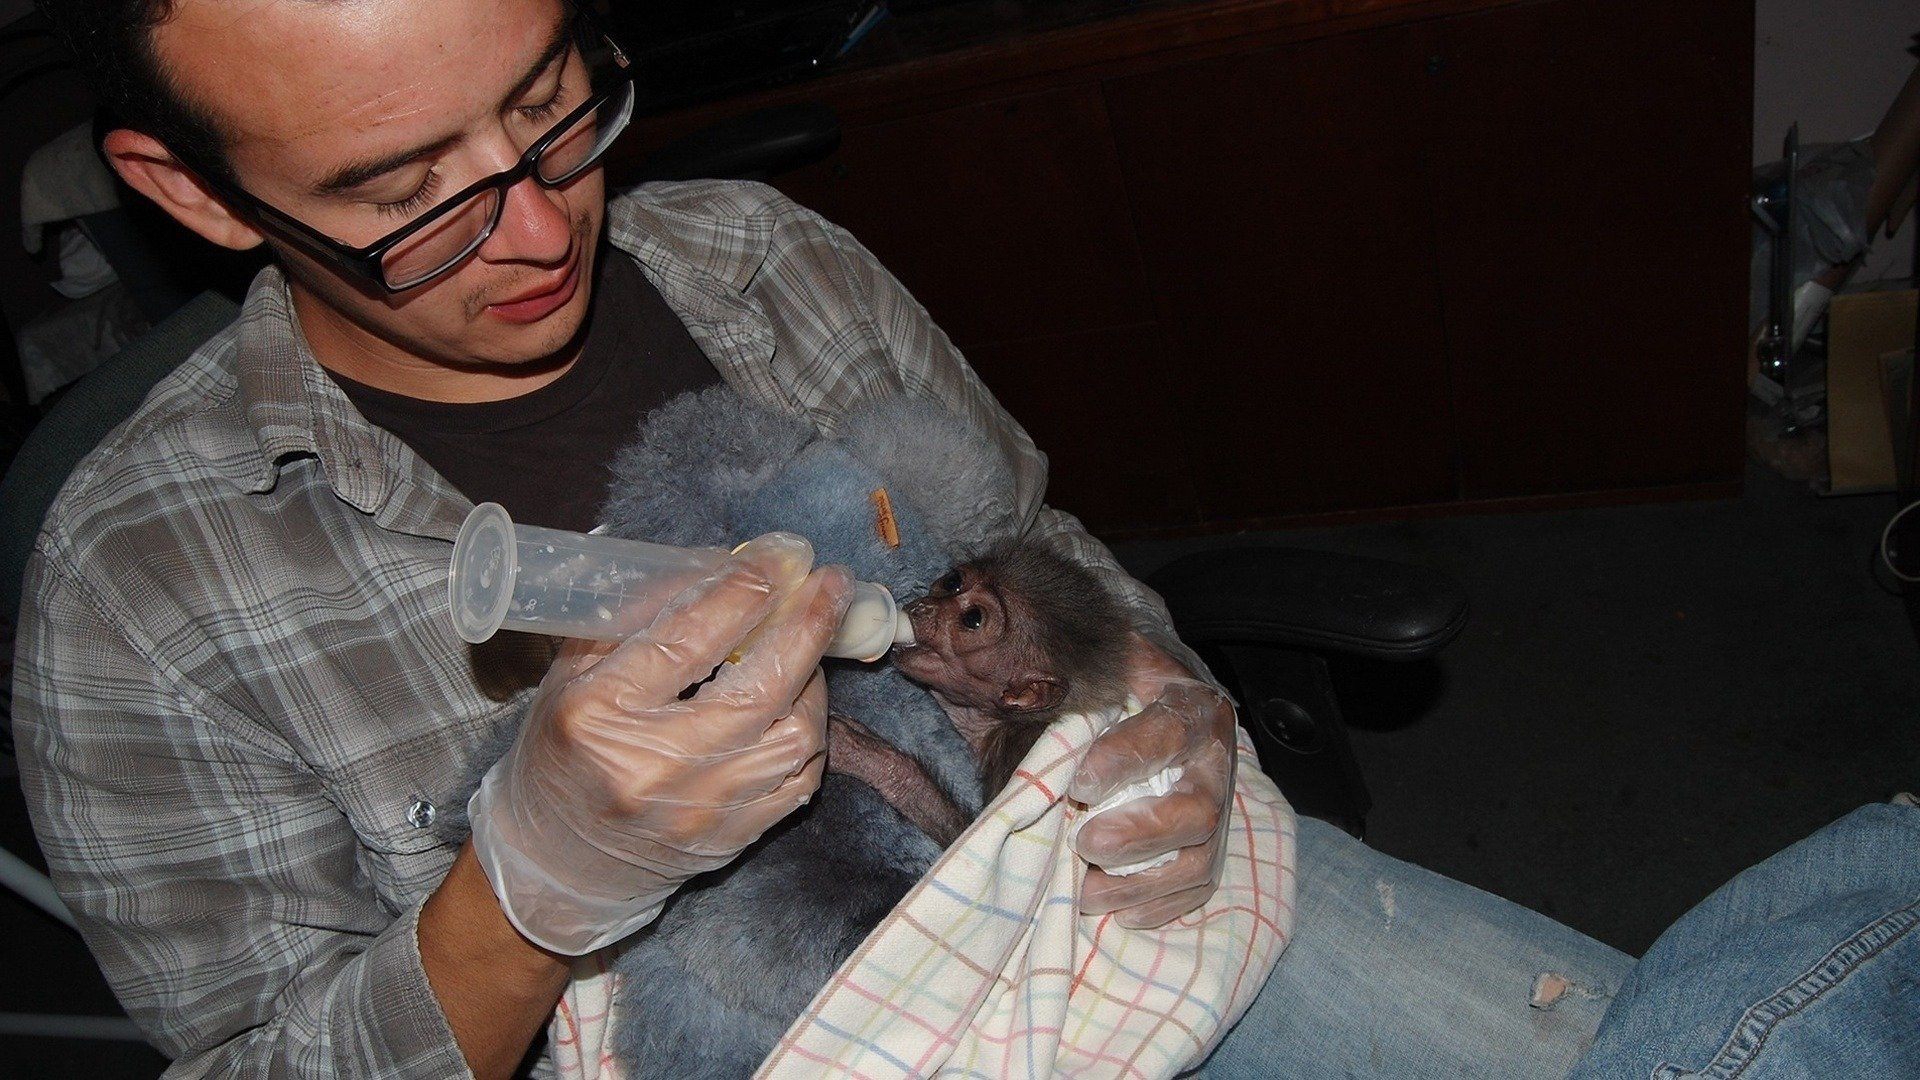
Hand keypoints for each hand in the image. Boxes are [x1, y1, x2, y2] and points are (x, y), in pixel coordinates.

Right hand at [468, 534, 852, 954]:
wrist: (560, 860)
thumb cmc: (566, 751)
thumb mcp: (575, 673)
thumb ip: (639, 618)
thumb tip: (721, 567)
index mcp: (599, 714)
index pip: (688, 639)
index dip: (744, 591)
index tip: (778, 558)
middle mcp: (652, 766)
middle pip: (760, 687)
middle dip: (808, 625)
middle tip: (831, 583)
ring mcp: (698, 810)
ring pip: (794, 736)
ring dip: (814, 681)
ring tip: (808, 647)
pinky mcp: (731, 840)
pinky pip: (800, 781)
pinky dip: (810, 735)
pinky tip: (800, 704)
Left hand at [1069, 633, 1235, 928]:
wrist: (1164, 706)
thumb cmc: (1124, 686)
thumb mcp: (1113, 661)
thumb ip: (1083, 673)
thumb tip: (1031, 687)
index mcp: (1195, 708)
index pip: (1169, 734)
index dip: (1127, 760)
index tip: (1079, 782)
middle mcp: (1216, 764)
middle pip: (1198, 812)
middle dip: (1139, 835)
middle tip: (1084, 842)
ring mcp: (1221, 814)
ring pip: (1198, 863)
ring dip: (1140, 885)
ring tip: (1087, 890)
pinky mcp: (1212, 852)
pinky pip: (1196, 891)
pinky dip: (1155, 906)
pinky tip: (1117, 909)